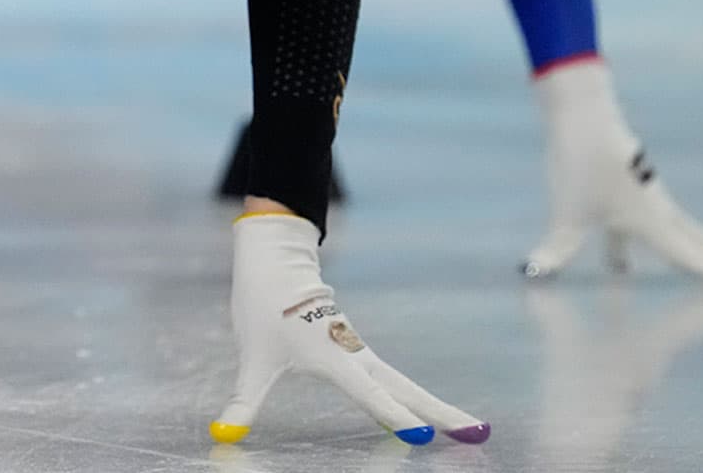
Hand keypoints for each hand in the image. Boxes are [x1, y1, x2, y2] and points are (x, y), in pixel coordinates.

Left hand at [214, 213, 489, 446]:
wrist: (275, 262)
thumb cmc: (264, 309)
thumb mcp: (253, 360)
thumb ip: (244, 402)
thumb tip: (223, 434)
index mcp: (335, 359)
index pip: (372, 396)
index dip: (395, 418)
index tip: (423, 440)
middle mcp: (355, 356)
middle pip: (408, 390)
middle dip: (444, 414)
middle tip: (479, 435)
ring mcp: (359, 351)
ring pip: (405, 383)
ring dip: (436, 406)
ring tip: (468, 429)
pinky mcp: (355, 347)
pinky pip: (391, 379)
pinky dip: (415, 397)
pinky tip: (427, 413)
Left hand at [524, 58, 702, 282]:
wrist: (583, 114)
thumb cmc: (580, 164)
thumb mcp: (567, 214)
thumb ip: (557, 248)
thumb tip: (533, 272)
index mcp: (652, 223)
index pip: (695, 258)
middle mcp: (658, 212)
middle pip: (702, 243)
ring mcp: (647, 198)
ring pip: (682, 233)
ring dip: (702, 251)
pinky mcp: (630, 188)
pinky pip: (651, 226)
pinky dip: (656, 245)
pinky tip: (620, 265)